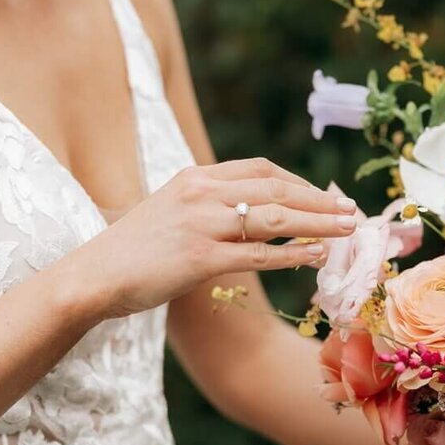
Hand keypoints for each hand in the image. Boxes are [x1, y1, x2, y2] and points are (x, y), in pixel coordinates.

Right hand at [74, 157, 357, 321]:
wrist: (93, 275)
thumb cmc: (131, 249)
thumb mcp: (169, 211)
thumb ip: (206, 206)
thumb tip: (247, 215)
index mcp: (195, 177)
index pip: (260, 169)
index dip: (298, 181)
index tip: (323, 196)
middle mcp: (201, 192)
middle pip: (277, 188)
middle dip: (320, 200)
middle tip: (351, 210)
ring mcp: (202, 224)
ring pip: (276, 217)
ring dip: (318, 223)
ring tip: (348, 230)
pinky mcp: (200, 258)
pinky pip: (259, 253)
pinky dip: (292, 253)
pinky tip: (315, 256)